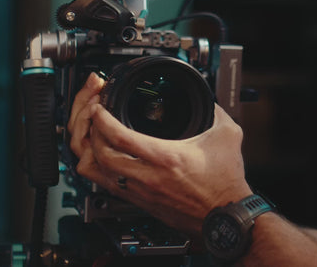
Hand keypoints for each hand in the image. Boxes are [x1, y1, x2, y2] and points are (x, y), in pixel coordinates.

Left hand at [67, 73, 252, 236]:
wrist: (225, 216)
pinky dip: (99, 167)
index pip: (119, 137)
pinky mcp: (139, 201)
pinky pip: (105, 184)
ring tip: (93, 134)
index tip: (100, 106)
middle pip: (98, 154)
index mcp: (166, 158)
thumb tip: (209, 101)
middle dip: (90, 130)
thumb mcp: (228, 136)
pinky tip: (105, 155)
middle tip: (94, 114)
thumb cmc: (226, 183)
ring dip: (89, 151)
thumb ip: (217, 112)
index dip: (102, 118)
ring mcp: (140, 192)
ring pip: (96, 173)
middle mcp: (148, 177)